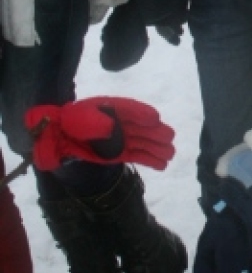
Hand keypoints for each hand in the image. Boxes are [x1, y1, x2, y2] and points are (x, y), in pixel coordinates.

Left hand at [26, 97, 175, 170]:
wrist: (61, 137)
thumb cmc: (72, 122)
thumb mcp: (80, 118)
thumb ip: (95, 122)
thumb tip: (112, 128)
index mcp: (115, 108)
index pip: (133, 110)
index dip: (144, 114)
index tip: (154, 119)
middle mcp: (125, 123)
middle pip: (145, 127)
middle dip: (157, 132)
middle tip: (168, 138)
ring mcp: (124, 139)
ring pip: (146, 143)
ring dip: (158, 148)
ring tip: (170, 154)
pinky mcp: (122, 153)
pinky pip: (140, 156)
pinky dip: (151, 160)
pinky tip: (163, 164)